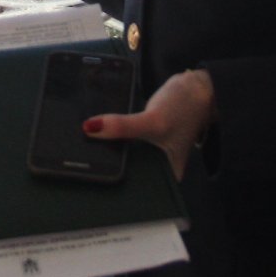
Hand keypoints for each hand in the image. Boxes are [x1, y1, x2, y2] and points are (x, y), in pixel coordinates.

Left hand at [83, 68, 214, 179]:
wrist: (193, 87)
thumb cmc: (183, 109)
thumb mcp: (153, 121)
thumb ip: (123, 127)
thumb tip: (90, 128)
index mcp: (166, 176)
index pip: (135, 190)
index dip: (111, 187)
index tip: (89, 178)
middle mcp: (158, 169)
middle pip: (126, 173)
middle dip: (106, 166)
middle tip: (82, 160)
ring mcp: (149, 154)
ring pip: (122, 156)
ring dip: (107, 149)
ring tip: (85, 147)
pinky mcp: (141, 139)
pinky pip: (122, 142)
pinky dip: (112, 137)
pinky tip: (96, 133)